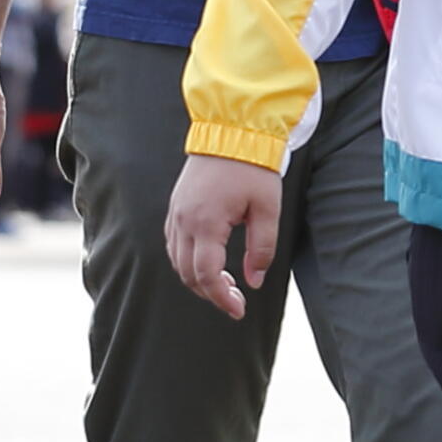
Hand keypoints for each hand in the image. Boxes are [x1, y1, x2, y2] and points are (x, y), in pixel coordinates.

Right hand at [164, 155, 285, 317]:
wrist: (233, 131)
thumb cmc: (254, 168)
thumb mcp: (267, 210)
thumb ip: (261, 248)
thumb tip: (253, 281)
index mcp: (206, 223)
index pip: (207, 275)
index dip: (222, 298)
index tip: (238, 310)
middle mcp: (184, 221)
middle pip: (188, 273)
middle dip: (211, 293)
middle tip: (235, 301)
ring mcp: (176, 213)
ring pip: (177, 260)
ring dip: (198, 279)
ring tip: (225, 284)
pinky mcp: (176, 206)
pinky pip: (174, 243)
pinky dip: (188, 260)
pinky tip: (208, 262)